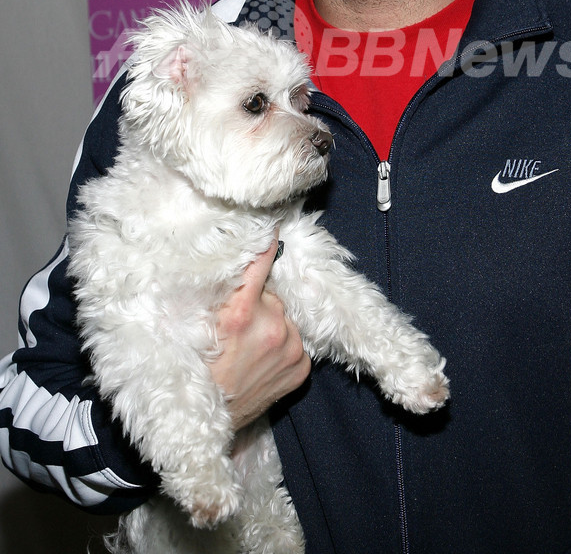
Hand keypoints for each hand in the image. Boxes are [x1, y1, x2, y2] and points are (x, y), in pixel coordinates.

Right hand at [208, 238, 310, 430]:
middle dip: (257, 303)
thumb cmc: (192, 372)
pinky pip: (293, 342)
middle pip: (270, 295)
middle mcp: (271, 327)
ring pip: (282, 318)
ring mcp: (290, 348)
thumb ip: (213, 295)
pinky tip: (260, 363)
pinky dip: (281, 347)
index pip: (259, 264)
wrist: (204, 426)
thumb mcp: (191, 327)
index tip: (274, 223)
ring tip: (246, 351)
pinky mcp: (301, 368)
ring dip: (269, 326)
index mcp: (240, 313)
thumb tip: (225, 264)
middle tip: (234, 329)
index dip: (266, 242)